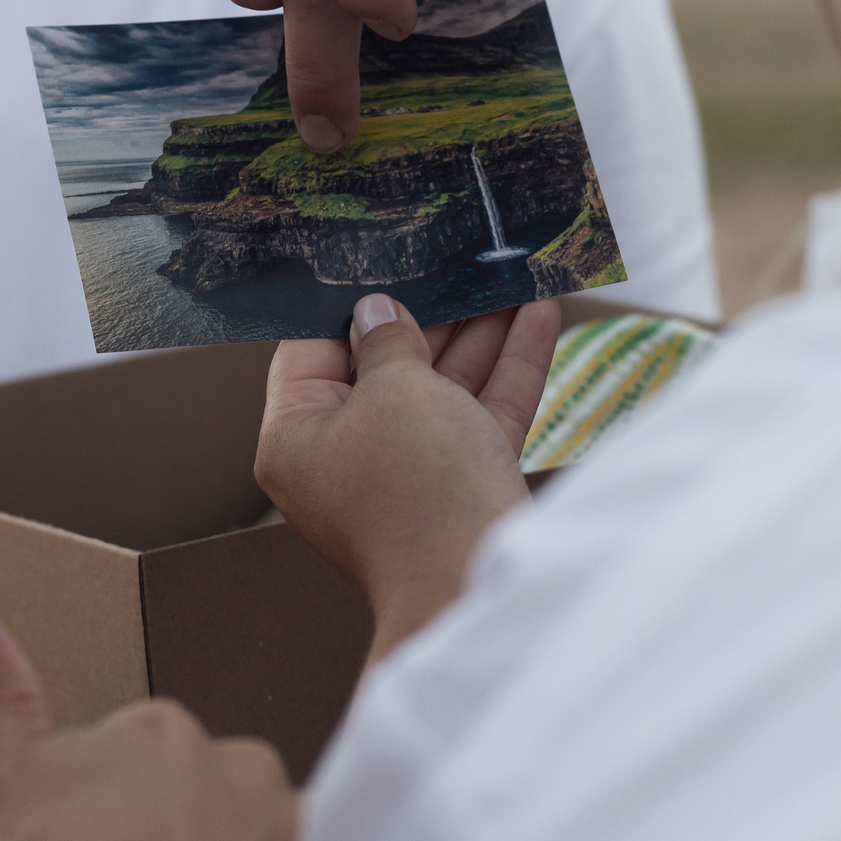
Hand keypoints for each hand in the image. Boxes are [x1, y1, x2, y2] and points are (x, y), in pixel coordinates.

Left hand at [257, 293, 560, 662]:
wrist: (471, 585)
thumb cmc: (416, 487)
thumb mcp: (395, 391)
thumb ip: (387, 342)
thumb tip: (376, 311)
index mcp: (299, 436)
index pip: (312, 350)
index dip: (348, 301)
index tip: (382, 255)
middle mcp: (347, 455)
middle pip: (386, 365)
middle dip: (432, 311)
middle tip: (459, 256)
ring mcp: (408, 473)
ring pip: (443, 387)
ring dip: (481, 331)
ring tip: (511, 271)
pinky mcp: (462, 484)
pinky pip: (481, 413)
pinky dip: (510, 366)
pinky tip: (541, 313)